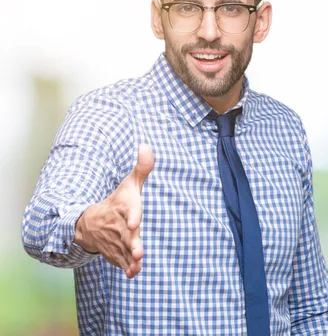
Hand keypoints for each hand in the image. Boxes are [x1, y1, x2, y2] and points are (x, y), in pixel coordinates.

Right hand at [75, 144, 153, 278]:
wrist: (90, 222)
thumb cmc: (118, 201)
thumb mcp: (130, 184)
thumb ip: (142, 168)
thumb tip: (146, 146)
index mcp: (123, 208)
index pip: (129, 211)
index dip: (132, 216)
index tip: (134, 223)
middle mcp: (118, 226)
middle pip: (127, 236)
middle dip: (133, 244)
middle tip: (139, 251)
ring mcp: (116, 241)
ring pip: (124, 251)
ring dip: (130, 259)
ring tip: (137, 264)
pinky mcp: (116, 253)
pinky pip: (120, 261)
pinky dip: (126, 268)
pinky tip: (132, 273)